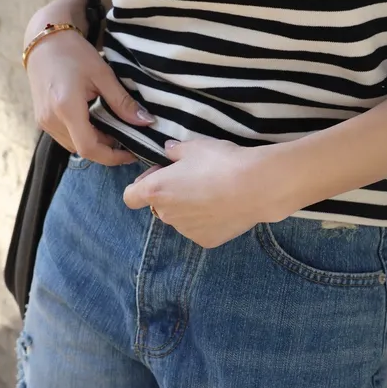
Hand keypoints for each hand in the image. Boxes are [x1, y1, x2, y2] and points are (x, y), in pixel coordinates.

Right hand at [25, 27, 155, 165]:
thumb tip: (146, 121)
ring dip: (95, 142)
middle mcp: (51, 119)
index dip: (113, 156)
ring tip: (114, 129)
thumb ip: (123, 102)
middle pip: (83, 149)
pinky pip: (65, 137)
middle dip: (107, 148)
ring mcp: (43, 121)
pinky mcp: (42, 119)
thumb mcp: (102, 74)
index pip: (89, 148)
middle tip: (128, 137)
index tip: (132, 152)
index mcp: (66, 108)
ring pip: (73, 145)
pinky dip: (83, 135)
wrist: (44, 40)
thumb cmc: (74, 53)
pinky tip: (96, 122)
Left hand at [122, 138, 280, 246]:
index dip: (141, 185)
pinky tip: (225, 207)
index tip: (159, 175)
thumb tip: (168, 152)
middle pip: (159, 206)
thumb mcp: (195, 146)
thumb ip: (175, 150)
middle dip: (171, 194)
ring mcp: (186, 231)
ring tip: (214, 192)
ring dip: (189, 208)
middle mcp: (166, 215)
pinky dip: (207, 220)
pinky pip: (200, 229)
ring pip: (181, 219)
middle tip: (195, 178)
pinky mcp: (206, 240)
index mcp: (156, 191)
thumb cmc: (220, 162)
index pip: (130, 197)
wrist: (256, 186)